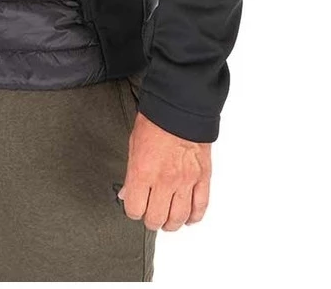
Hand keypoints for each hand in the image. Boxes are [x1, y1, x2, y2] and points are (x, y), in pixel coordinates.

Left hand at [117, 112, 211, 230]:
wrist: (181, 107)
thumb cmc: (155, 121)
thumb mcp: (133, 144)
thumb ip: (130, 174)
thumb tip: (127, 194)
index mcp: (142, 172)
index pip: (135, 209)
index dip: (133, 210)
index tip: (135, 206)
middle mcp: (164, 181)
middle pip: (156, 219)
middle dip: (151, 220)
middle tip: (150, 216)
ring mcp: (185, 181)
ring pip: (178, 218)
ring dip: (171, 224)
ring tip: (167, 221)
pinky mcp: (203, 178)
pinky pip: (200, 207)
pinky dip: (194, 217)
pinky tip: (188, 218)